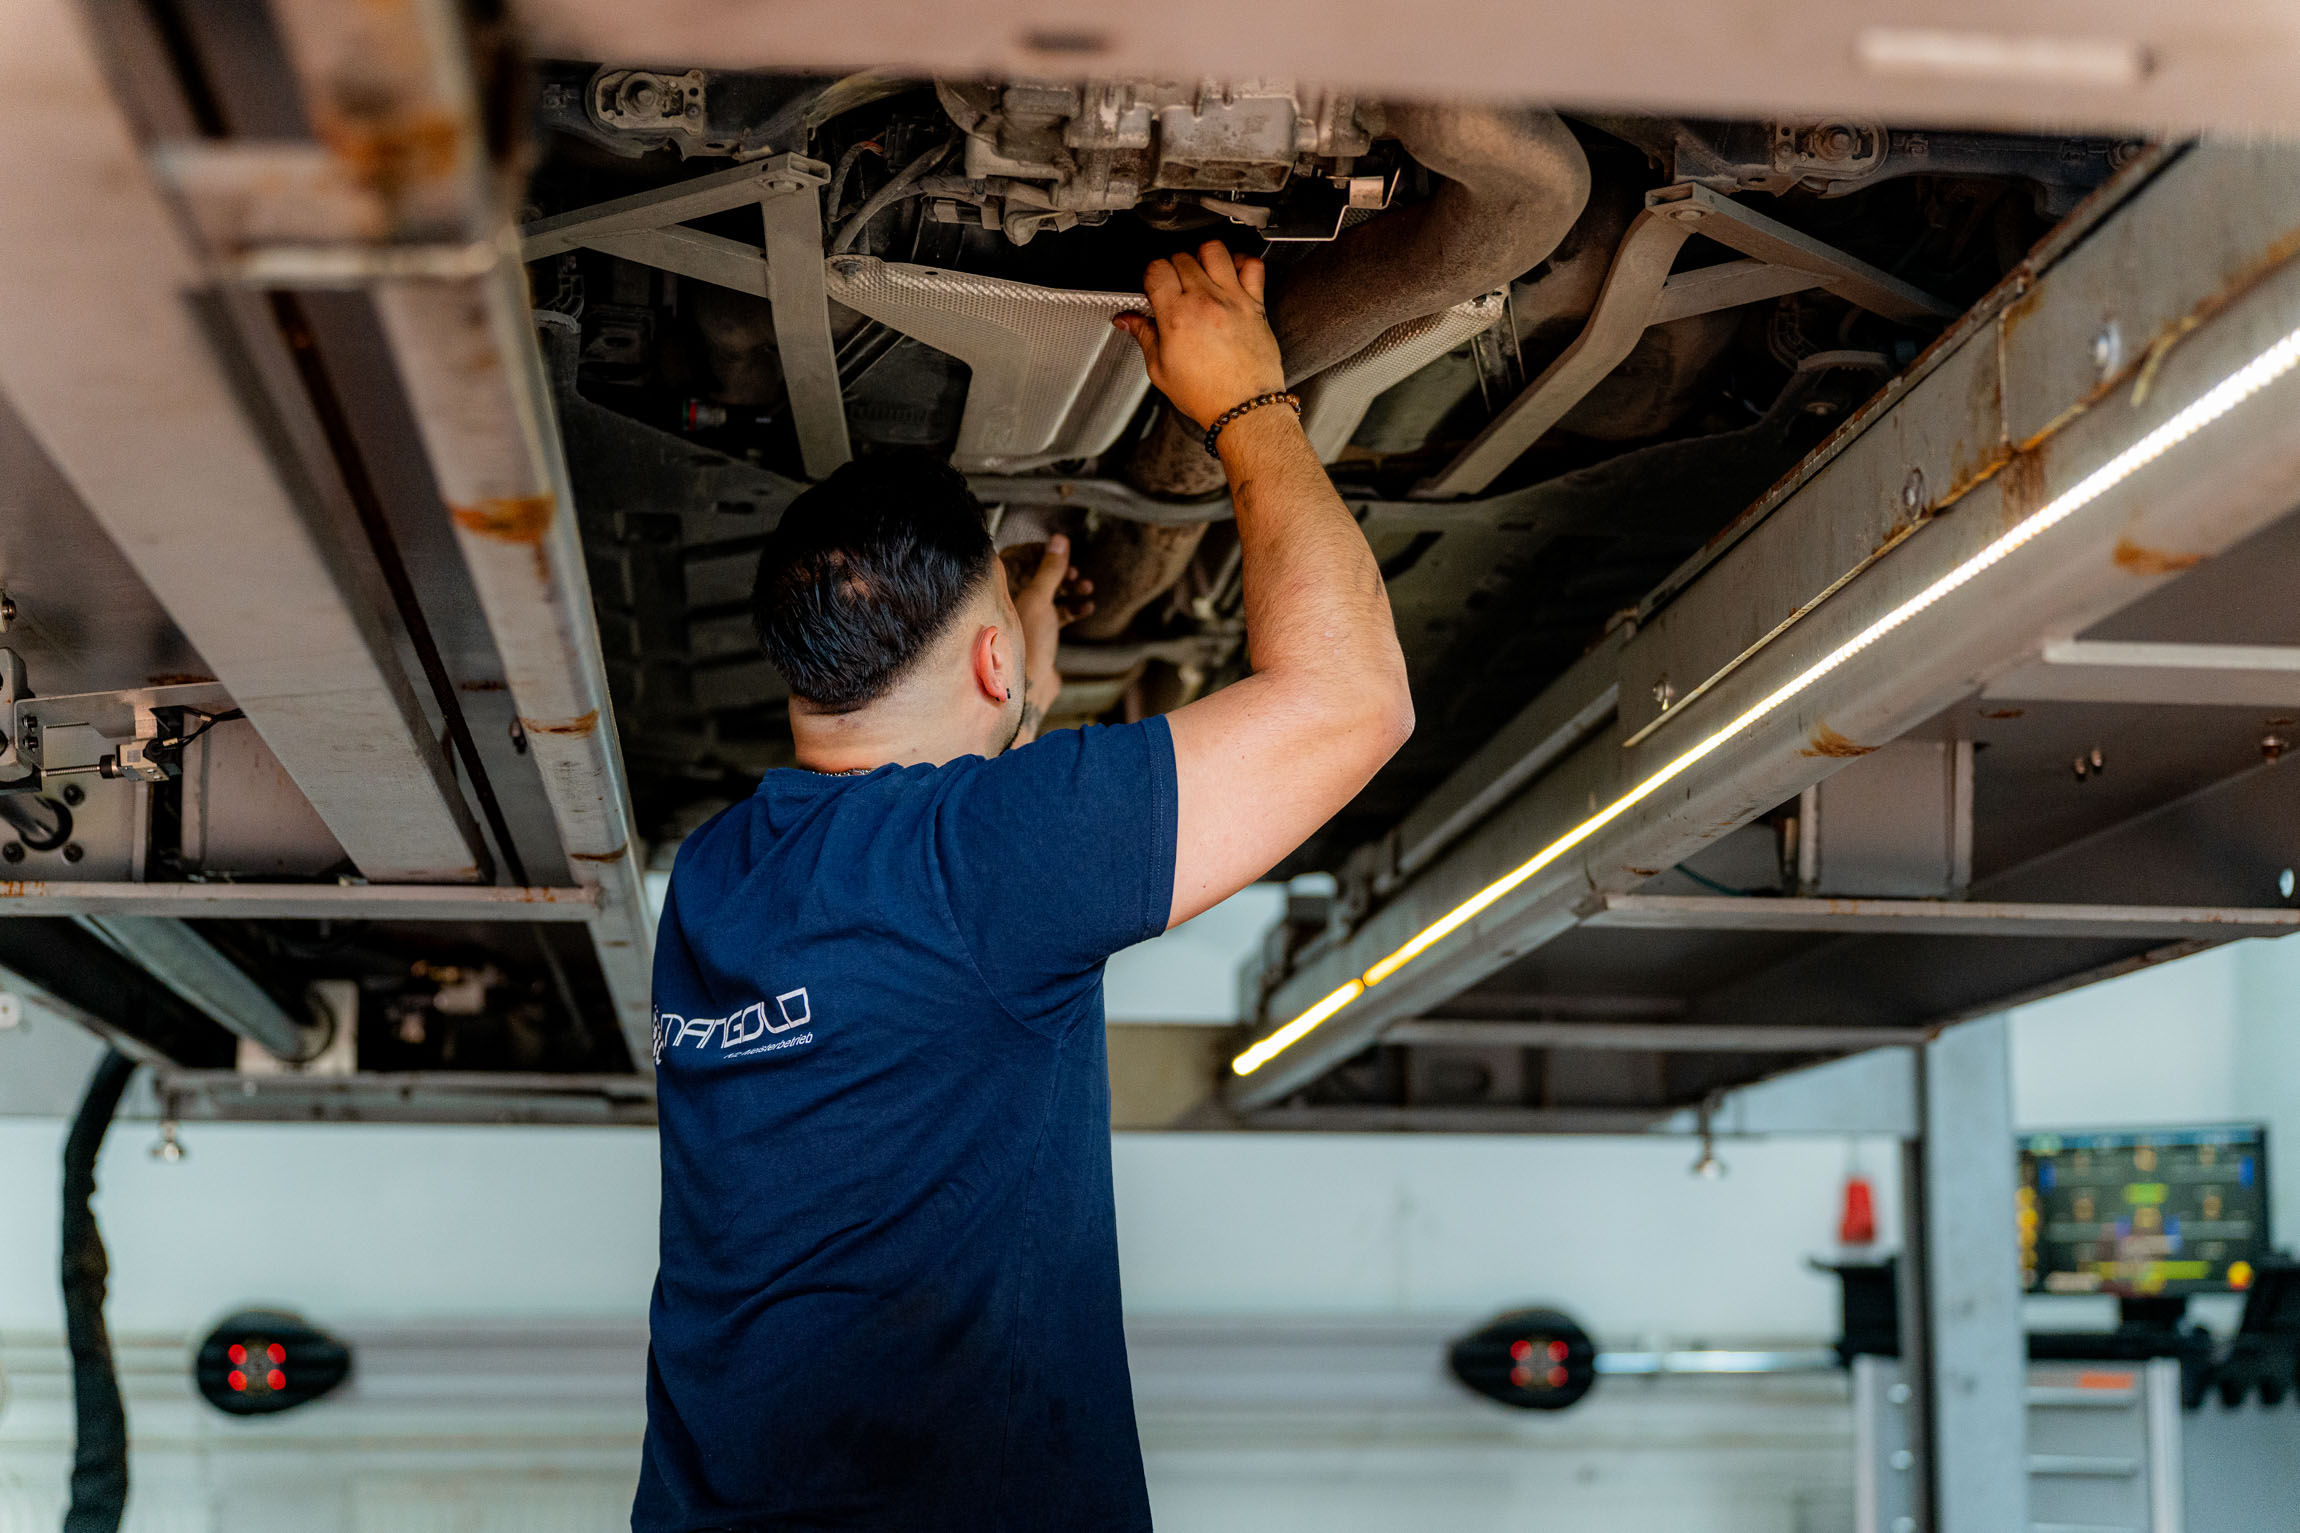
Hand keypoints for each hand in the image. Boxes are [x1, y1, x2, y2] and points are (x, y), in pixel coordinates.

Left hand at [1007, 533, 1092, 727]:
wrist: (1027, 690)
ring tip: (1087, 589)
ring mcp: (1022, 620)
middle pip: (1035, 575)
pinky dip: (1071, 609)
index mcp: (998, 590)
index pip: (1015, 556)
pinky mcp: (1037, 637)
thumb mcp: (1040, 598)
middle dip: (1059, 572)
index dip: (1039, 551)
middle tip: (1076, 575)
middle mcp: (1006, 602)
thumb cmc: (1024, 643)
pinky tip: (1087, 609)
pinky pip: (1055, 616)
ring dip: (1069, 589)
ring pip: (1048, 595)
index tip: (1060, 551)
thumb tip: (1060, 540)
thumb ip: (1051, 568)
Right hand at [1113, 241, 1287, 429]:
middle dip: (1172, 268)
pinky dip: (1241, 262)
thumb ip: (1143, 336)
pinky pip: (1252, 265)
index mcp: (1177, 317)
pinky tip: (1231, 274)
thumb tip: (1127, 320)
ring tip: (1200, 273)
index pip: (1156, 269)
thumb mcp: (1160, 370)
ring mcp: (1232, 299)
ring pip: (1214, 250)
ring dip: (1202, 256)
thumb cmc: (1206, 395)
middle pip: (1181, 257)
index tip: (1154, 288)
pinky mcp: (1255, 304)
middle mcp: (1205, 302)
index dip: (1151, 275)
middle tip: (1174, 288)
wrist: (1245, 408)